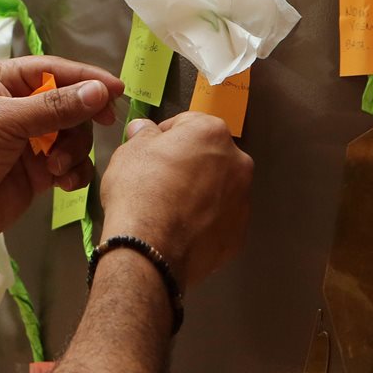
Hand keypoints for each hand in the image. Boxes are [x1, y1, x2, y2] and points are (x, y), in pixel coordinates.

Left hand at [0, 55, 124, 244]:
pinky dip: (74, 172)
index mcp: (3, 81)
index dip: (87, 78)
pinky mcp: (36, 172)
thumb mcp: (5, 121)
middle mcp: (18, 107)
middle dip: (80, 120)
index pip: (54, 70)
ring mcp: (29, 141)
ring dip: (74, 150)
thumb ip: (55, 107)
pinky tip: (64, 182)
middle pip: (71, 104)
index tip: (117, 88)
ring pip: (74, 136)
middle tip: (102, 125)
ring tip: (55, 168)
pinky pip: (70, 165)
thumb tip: (99, 91)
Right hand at [100, 112, 251, 287]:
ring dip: (198, 192)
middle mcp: (237, 163)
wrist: (149, 248)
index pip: (187, 124)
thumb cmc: (140, 190)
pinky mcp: (238, 235)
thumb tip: (144, 129)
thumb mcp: (130, 151)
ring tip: (168, 208)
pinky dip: (203, 221)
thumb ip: (143, 135)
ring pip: (217, 189)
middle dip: (187, 164)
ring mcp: (242, 201)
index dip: (164, 136)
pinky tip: (179, 229)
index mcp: (212, 133)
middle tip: (158, 179)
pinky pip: (218, 220)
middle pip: (208, 156)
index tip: (149, 151)